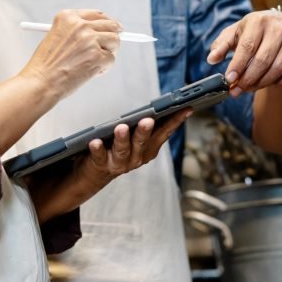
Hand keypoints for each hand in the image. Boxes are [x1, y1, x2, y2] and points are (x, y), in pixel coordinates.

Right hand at [19, 9, 121, 99]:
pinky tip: (90, 72)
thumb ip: (76, 31)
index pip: (97, 15)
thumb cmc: (46, 65)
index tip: (112, 28)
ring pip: (114, 41)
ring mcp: (90, 40)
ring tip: (94, 63)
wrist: (41, 82)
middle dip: (113, 35)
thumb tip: (102, 32)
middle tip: (113, 45)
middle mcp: (80, 25)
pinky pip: (111, 59)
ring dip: (109, 52)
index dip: (107, 22)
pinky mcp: (97, 56)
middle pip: (110, 25)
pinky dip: (104, 68)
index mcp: (68, 17)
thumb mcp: (56, 37)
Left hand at [75, 109, 191, 188]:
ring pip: (122, 150)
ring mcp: (120, 163)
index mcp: (149, 148)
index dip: (176, 121)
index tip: (186, 108)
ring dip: (122, 139)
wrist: (95, 173)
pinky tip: (95, 141)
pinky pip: (100, 156)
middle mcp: (137, 157)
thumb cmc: (118, 147)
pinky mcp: (101, 165)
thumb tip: (156, 107)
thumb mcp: (135, 138)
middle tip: (148, 120)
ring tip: (121, 127)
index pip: (164, 132)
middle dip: (145, 131)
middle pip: (142, 142)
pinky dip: (98, 149)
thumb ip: (144, 126)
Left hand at [206, 10, 281, 95]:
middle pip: (263, 60)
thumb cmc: (256, 30)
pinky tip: (268, 82)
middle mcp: (278, 28)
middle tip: (237, 89)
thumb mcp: (236, 32)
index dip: (238, 65)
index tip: (230, 79)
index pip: (248, 46)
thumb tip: (212, 59)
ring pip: (278, 69)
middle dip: (248, 79)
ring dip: (261, 83)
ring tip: (249, 87)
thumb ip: (222, 45)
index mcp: (258, 21)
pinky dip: (280, 82)